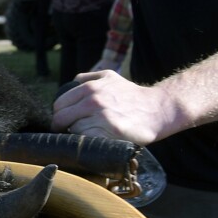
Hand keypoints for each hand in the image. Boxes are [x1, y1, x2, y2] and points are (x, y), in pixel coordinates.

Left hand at [51, 70, 172, 144]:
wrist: (158, 108)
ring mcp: (102, 116)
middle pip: (61, 118)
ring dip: (77, 134)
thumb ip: (87, 78)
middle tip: (69, 132)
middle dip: (62, 127)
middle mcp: (93, 100)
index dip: (59, 115)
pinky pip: (87, 139)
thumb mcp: (109, 77)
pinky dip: (88, 141)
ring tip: (89, 133)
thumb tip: (68, 84)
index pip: (59, 105)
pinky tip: (97, 138)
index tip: (63, 122)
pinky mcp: (111, 131)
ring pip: (73, 130)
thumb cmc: (131, 95)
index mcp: (90, 87)